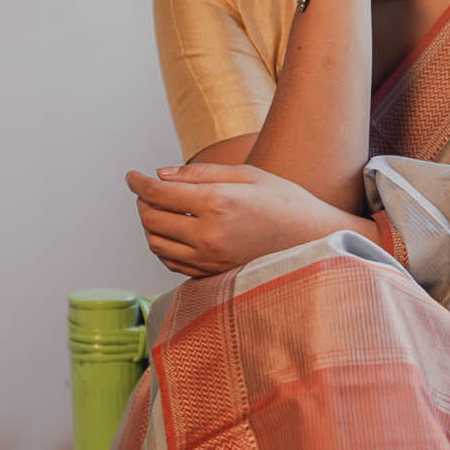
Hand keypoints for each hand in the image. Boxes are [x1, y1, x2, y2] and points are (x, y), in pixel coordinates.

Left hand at [126, 162, 379, 276]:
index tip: (131, 176)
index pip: (158, 193)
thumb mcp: (248, 175)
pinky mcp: (215, 276)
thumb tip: (159, 174)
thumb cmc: (286, 201)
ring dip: (150, 226)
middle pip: (151, 220)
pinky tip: (175, 233)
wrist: (317, 241)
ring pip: (157, 245)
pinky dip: (165, 247)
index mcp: (218, 203)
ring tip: (159, 211)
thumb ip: (200, 174)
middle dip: (142, 203)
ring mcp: (211, 260)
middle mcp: (209, 235)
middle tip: (146, 191)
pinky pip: (173, 264)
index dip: (137, 183)